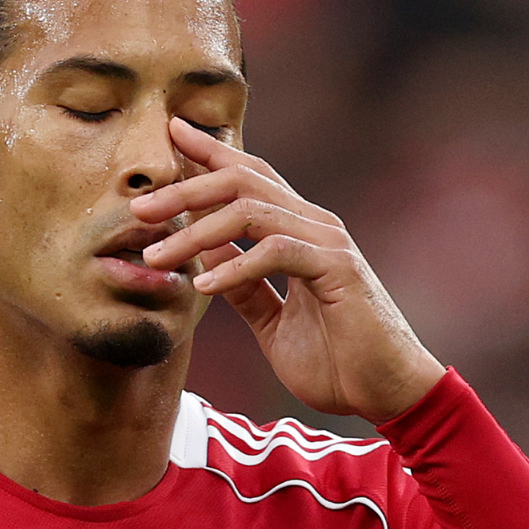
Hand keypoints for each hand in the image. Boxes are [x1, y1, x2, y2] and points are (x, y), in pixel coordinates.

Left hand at [134, 118, 444, 422]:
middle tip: (139, 207)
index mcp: (300, 230)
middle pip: (243, 181)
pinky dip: (236, 265)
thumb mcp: (272, 322)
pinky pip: (276, 251)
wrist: (389, 393)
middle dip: (186, 187)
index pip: (249, 177)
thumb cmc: (338, 361)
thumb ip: (244, 287)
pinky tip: (203, 284)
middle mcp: (315, 225)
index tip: (168, 135)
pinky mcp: (338, 270)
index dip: (208, 153)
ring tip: (157, 255)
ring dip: (197, 230)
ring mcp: (329, 243)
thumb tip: (205, 256)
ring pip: (252, 211)